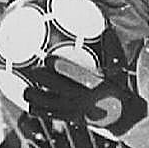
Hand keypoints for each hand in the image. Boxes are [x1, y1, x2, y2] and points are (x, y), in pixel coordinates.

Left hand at [24, 56, 147, 136]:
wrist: (123, 116)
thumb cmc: (118, 86)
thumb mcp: (119, 69)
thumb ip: (112, 49)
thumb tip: (107, 27)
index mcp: (95, 85)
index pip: (75, 75)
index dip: (61, 68)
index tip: (48, 59)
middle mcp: (83, 99)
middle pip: (58, 89)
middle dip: (43, 80)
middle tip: (31, 70)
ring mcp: (76, 111)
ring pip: (52, 106)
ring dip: (37, 99)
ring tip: (25, 92)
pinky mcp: (71, 120)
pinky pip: (52, 116)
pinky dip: (39, 111)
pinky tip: (29, 106)